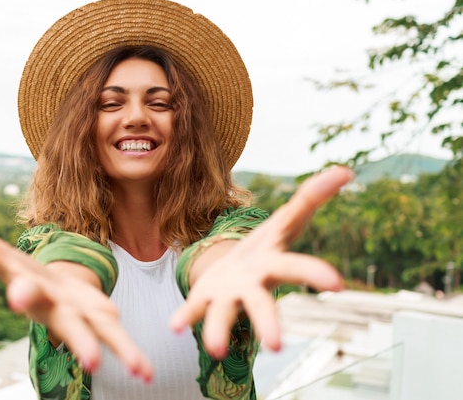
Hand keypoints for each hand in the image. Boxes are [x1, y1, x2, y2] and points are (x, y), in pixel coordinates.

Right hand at [0, 208, 152, 381]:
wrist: (45, 290)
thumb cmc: (20, 274)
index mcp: (32, 291)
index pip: (24, 291)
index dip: (22, 293)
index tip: (19, 297)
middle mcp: (56, 309)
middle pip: (70, 324)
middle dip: (78, 339)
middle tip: (93, 361)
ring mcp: (80, 316)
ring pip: (100, 333)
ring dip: (120, 350)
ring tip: (139, 370)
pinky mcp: (99, 317)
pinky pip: (116, 335)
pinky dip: (132, 355)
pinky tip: (146, 373)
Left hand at [170, 166, 353, 356]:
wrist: (235, 269)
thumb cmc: (266, 248)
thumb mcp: (286, 221)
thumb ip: (312, 197)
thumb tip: (346, 169)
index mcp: (272, 264)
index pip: (296, 267)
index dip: (315, 274)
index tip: (337, 285)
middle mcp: (252, 286)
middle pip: (261, 303)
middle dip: (268, 322)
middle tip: (277, 346)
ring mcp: (227, 295)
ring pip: (224, 313)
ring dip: (218, 330)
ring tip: (215, 349)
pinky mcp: (204, 298)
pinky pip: (194, 308)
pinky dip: (185, 316)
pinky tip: (174, 326)